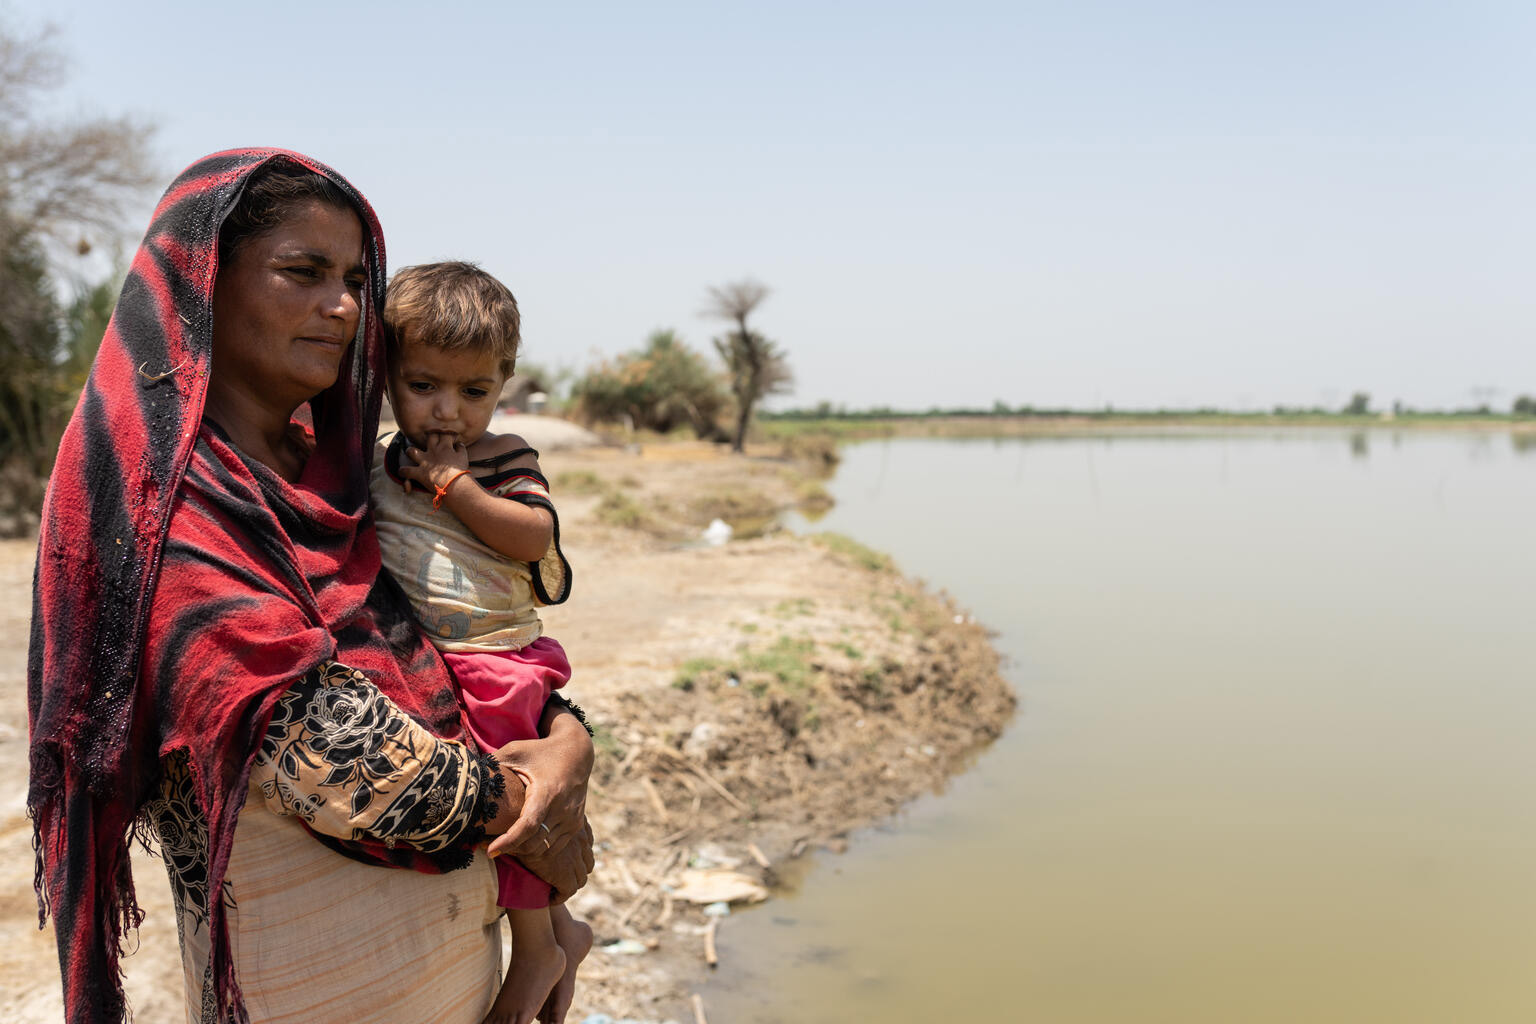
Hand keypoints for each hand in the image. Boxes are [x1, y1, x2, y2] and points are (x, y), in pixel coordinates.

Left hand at [396, 432, 469, 493]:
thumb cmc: (460, 471)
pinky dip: (403, 471)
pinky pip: (405, 471)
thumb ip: (460, 448)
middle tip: (431, 440)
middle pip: (428, 437)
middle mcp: (432, 451)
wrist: (455, 483)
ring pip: (411, 451)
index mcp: (445, 447)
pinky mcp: (419, 473)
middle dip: (429, 436)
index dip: (445, 432)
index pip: (444, 433)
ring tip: (412, 453)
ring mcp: (424, 462)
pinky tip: (403, 472)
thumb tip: (459, 444)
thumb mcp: (463, 457)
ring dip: (410, 452)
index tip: (447, 436)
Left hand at [487, 713, 593, 860]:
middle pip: (533, 843)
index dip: (508, 841)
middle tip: (486, 845)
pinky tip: (520, 841)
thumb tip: (467, 775)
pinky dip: (536, 848)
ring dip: (521, 850)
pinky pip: (553, 847)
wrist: (577, 752)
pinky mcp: (576, 825)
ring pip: (543, 849)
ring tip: (501, 843)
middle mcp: (563, 809)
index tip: (489, 851)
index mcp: (547, 792)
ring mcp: (572, 819)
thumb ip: (493, 763)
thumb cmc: (541, 751)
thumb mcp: (516, 751)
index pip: (527, 826)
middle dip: (509, 848)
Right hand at [510, 818, 594, 903]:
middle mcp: (581, 843)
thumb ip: (553, 824)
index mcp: (578, 829)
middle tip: (562, 878)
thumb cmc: (527, 824)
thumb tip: (552, 828)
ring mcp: (574, 860)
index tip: (568, 864)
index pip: (587, 848)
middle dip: (577, 873)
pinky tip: (549, 897)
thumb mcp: (543, 821)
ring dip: (570, 885)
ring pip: (580, 880)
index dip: (580, 859)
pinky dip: (559, 896)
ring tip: (556, 888)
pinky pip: (568, 891)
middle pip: (587, 864)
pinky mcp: (564, 875)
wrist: (520, 832)